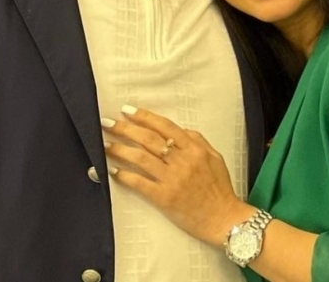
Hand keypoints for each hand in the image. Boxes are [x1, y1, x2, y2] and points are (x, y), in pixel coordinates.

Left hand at [102, 106, 254, 246]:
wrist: (223, 219)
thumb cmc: (220, 189)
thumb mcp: (215, 157)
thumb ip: (198, 140)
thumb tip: (179, 130)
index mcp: (194, 149)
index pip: (165, 126)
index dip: (144, 116)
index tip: (127, 110)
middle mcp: (182, 161)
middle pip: (148, 139)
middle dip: (125, 129)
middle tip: (108, 123)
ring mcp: (172, 180)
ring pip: (140, 158)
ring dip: (119, 149)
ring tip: (105, 144)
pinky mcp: (164, 198)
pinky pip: (139, 183)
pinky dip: (124, 175)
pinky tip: (112, 171)